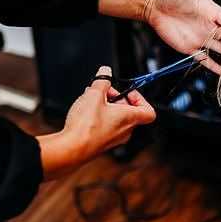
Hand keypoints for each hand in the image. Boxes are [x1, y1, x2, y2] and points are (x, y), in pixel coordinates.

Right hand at [38, 66, 155, 179]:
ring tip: (92, 98)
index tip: (128, 91)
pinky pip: (106, 126)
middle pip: (129, 111)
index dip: (140, 98)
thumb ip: (102, 81)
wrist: (72, 148)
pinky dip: (99, 116)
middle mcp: (125, 130)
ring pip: (116, 118)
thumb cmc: (87, 126)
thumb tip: (105, 72)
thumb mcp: (94, 94)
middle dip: (117, 97)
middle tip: (105, 91)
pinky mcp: (101, 142)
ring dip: (106, 106)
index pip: (149, 112)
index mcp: (130, 118)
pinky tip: (85, 110)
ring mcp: (113, 138)